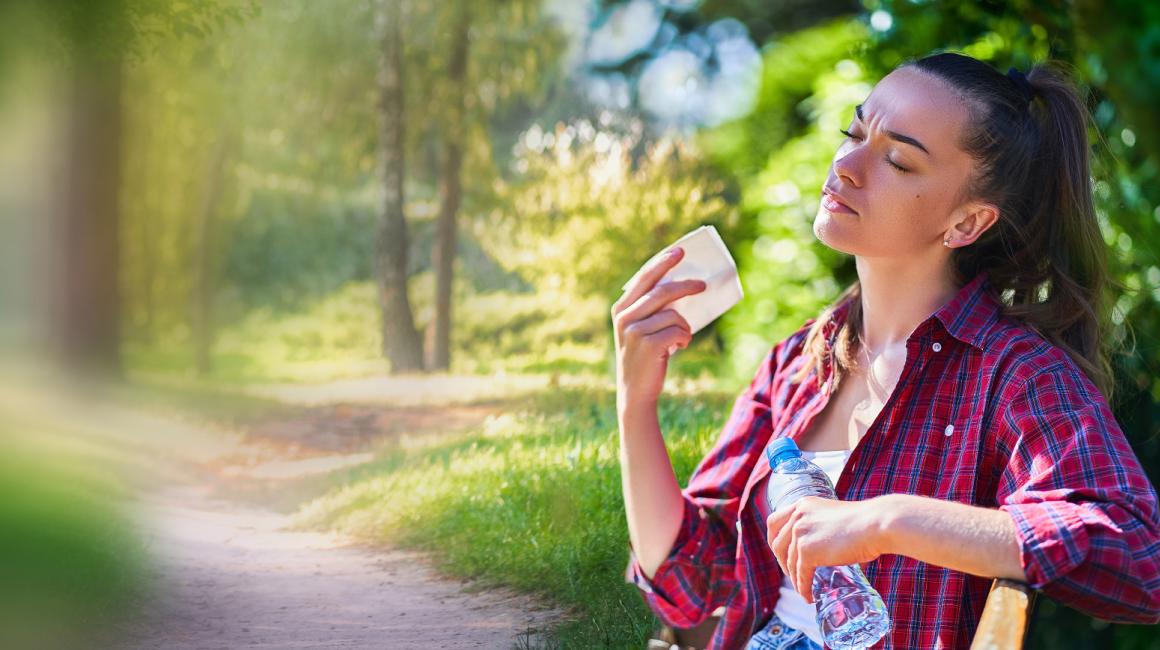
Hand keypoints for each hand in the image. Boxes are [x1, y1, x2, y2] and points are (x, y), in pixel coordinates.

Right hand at [611, 246, 706, 407]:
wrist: (636, 391)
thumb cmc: (645, 356)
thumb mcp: (642, 329)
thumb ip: (653, 309)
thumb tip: (683, 286)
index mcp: (621, 308)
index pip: (644, 278)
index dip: (662, 262)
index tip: (680, 250)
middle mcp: (624, 317)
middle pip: (661, 291)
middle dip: (685, 285)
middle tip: (703, 284)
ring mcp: (634, 331)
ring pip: (673, 314)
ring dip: (685, 326)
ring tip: (682, 337)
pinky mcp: (647, 345)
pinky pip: (677, 331)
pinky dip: (684, 338)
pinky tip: (680, 346)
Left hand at [766, 496, 886, 602]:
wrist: (876, 524)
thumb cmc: (866, 522)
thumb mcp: (835, 517)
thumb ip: (823, 528)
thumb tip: (826, 550)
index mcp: (803, 504)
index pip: (774, 522)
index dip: (774, 540)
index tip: (781, 553)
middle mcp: (797, 516)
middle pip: (777, 543)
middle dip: (783, 562)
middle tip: (793, 575)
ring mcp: (800, 533)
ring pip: (789, 562)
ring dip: (795, 579)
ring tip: (804, 589)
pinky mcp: (808, 551)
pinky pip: (801, 574)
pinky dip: (803, 588)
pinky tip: (809, 596)